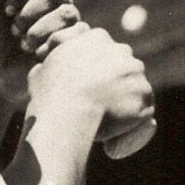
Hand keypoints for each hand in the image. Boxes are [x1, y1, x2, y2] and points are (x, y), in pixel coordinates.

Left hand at [0, 0, 82, 107]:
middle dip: (30, 13)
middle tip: (13, 29)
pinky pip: (78, 34)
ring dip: (39, 30)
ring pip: (68, 13)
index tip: (5, 9)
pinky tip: (37, 54)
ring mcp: (63, 24)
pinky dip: (53, 43)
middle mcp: (51, 3)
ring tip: (23, 44)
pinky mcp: (70, 45)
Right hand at [28, 23, 152, 128]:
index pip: (104, 53)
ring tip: (107, 130)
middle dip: (116, 87)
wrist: (67, 109)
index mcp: (96, 38)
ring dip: (125, 107)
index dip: (98, 74)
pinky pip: (143, 115)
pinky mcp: (145, 96)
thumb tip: (43, 69)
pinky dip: (132, 130)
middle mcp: (121, 50)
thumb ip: (49, 66)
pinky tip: (111, 146)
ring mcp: (136, 73)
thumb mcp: (40, 72)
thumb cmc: (48, 94)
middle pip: (124, 69)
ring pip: (135, 91)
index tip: (89, 92)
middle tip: (101, 110)